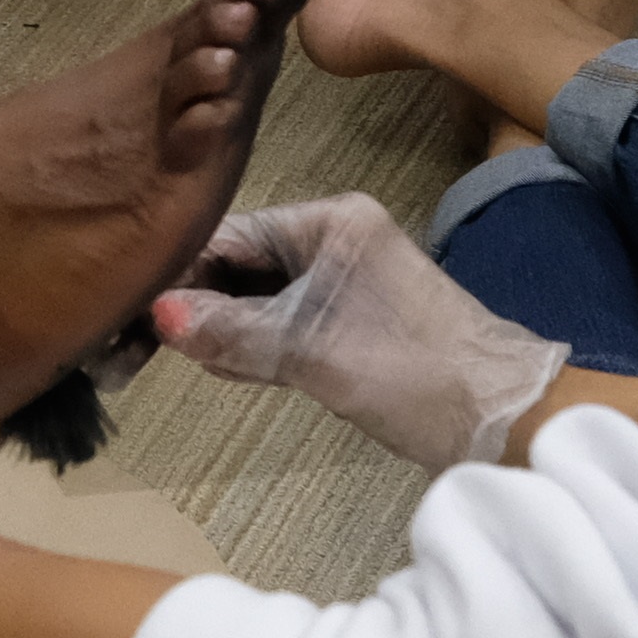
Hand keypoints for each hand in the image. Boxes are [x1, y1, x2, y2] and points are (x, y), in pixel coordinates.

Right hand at [152, 193, 571, 472]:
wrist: (502, 417)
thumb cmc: (414, 373)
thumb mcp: (311, 352)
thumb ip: (232, 332)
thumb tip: (158, 318)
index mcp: (333, 220)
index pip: (232, 234)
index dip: (181, 274)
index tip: (135, 313)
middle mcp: (339, 238)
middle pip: (242, 262)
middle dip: (198, 304)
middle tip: (143, 348)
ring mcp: (349, 280)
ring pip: (262, 296)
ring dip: (224, 328)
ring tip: (182, 361)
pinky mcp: (356, 322)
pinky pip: (287, 321)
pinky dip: (257, 343)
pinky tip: (225, 366)